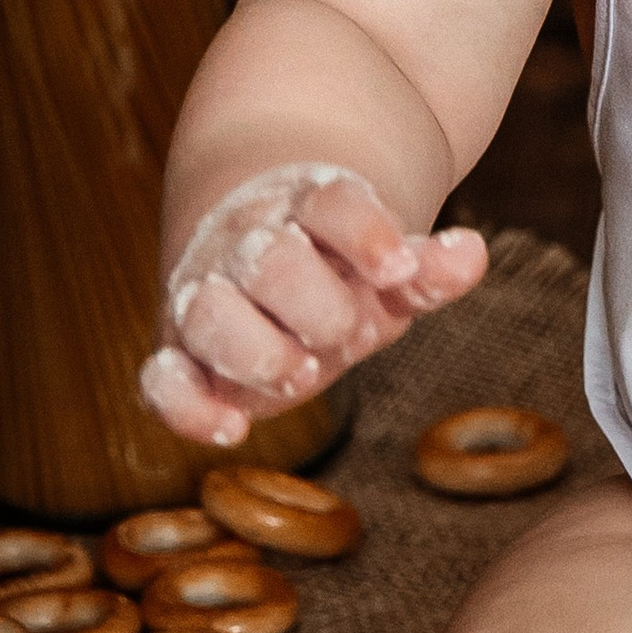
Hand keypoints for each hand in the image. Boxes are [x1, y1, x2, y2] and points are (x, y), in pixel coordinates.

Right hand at [139, 163, 487, 445]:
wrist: (263, 255)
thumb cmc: (340, 269)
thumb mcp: (388, 266)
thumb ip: (427, 268)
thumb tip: (471, 254)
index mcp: (306, 206)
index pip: (332, 204)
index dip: (365, 235)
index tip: (399, 269)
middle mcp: (248, 244)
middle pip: (269, 260)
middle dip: (318, 305)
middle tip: (353, 334)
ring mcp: (207, 295)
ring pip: (209, 313)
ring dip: (258, 351)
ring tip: (304, 372)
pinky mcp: (179, 353)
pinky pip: (160, 379)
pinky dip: (187, 407)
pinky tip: (233, 429)